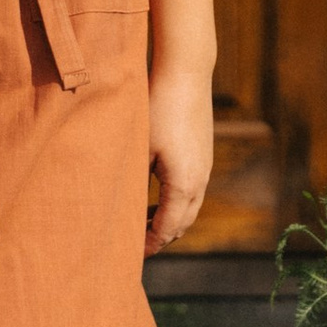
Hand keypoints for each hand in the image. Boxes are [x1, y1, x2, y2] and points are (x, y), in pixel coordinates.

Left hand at [145, 63, 213, 253]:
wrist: (186, 72)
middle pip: (182, 225)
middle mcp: (200, 180)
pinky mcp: (204, 154)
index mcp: (184, 185)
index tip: (131, 254)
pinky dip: (176, 202)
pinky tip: (156, 193)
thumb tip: (121, 208)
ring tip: (142, 222)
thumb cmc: (157, 107)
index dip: (149, 245)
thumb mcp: (138, 148)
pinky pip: (192, 191)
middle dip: (160, 238)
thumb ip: (134, 182)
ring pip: (189, 208)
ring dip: (169, 220)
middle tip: (136, 245)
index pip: (166, 230)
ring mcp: (205, 167)